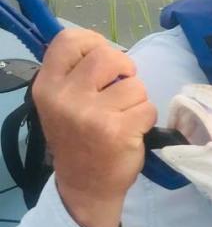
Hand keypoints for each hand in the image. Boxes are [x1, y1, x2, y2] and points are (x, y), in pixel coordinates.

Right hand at [31, 29, 155, 226]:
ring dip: (137, 98)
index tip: (105, 60)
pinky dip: (146, 118)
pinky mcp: (118, 131)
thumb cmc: (78, 140)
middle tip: (123, 88)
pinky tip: (133, 130)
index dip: (93, 42)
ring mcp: (92, 114)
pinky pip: (148, 107)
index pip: (69, 40)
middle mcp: (66, 97)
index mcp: (48, 85)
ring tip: (124, 115)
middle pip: (108, 55)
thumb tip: (108, 49)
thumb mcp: (61, 103)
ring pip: (134, 84)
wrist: (85, 186)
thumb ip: (76, 75)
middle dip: (125, 69)